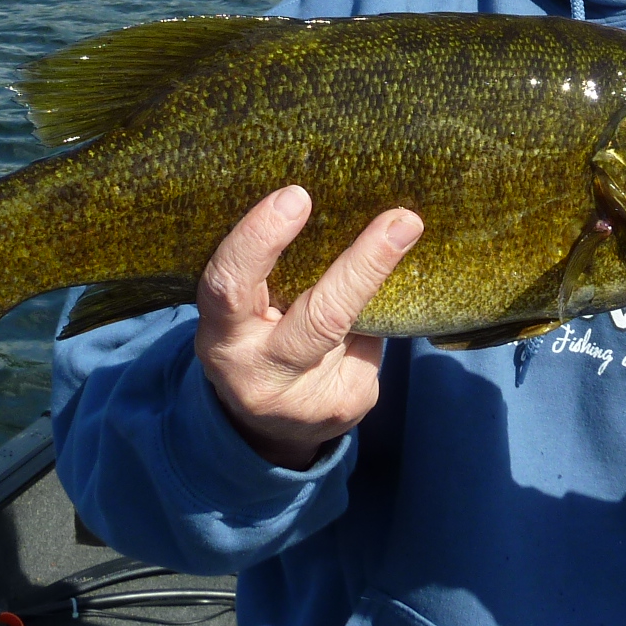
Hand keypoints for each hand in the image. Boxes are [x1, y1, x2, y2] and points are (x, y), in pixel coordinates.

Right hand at [194, 186, 422, 469]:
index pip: (231, 285)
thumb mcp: (239, 312)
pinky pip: (373, 346)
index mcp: (222, 338)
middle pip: (322, 318)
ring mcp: (311, 400)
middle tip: (403, 220)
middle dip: (366, 264)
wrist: (264, 430)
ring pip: (360, 325)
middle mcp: (262, 374)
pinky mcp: (349, 406)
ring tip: (382, 254)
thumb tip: (337, 208)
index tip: (297, 196)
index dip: (260, 240)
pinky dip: (368, 326)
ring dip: (371, 288)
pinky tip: (352, 334)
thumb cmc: (254, 340)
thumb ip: (267, 274)